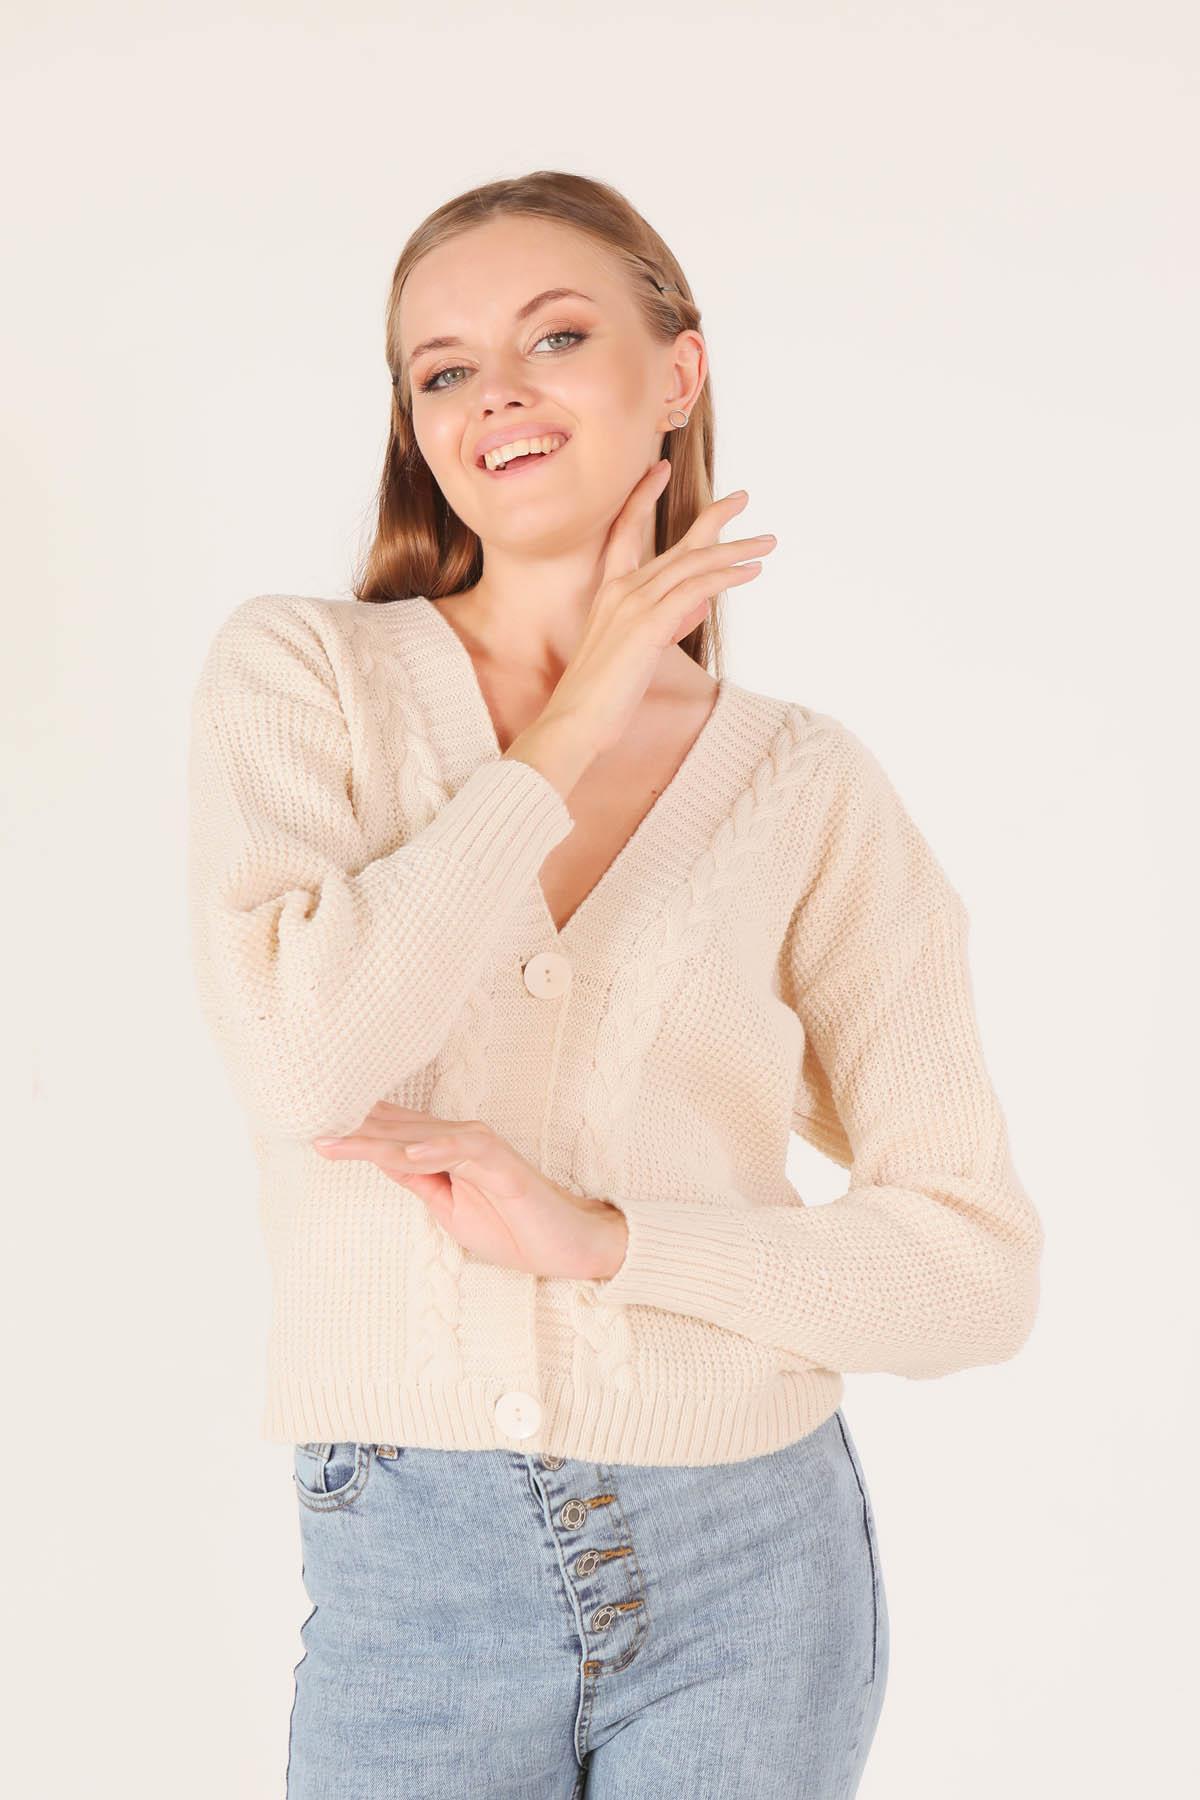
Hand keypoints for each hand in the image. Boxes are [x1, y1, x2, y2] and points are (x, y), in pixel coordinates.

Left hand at [312, 1103, 627, 1280]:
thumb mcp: (448, 1209)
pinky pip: (467, 1150)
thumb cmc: (511, 1227)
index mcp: (442, 1151)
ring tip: (335, 1140)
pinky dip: (437, 1148)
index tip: (304, 1128)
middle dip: (348, 1128)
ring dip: (377, 1138)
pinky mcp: (504, 1166)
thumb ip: (417, 1180)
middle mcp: (458, 1140)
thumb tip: (379, 1160)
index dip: (348, 1130)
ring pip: (421, 1135)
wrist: (566, 1247)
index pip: (388, 1134)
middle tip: (302, 1123)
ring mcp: (481, 1149)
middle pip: (395, 1128)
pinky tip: (407, 1153)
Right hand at [536, 461, 778, 758]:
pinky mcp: (648, 627)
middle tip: (743, 498)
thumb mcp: (635, 652)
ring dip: (735, 549)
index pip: (625, 532)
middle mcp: (620, 590)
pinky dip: (726, 577)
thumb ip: (669, 622)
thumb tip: (701, 604)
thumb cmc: (600, 695)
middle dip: (713, 518)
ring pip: (692, 564)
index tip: (659, 469)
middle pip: (675, 544)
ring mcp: (633, 606)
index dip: (641, 498)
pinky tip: (751, 571)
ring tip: (767, 541)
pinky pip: (695, 590)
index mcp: (608, 592)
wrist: (575, 722)